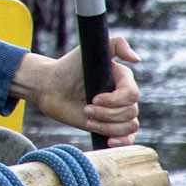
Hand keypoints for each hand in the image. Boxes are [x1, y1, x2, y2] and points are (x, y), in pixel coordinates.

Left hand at [10, 36, 141, 143]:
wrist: (49, 86)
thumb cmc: (67, 67)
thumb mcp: (87, 50)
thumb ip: (114, 44)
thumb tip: (136, 59)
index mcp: (122, 79)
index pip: (132, 94)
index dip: (114, 100)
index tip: (93, 98)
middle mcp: (122, 96)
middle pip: (130, 112)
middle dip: (106, 114)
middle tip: (85, 109)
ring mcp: (116, 111)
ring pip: (130, 126)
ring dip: (108, 126)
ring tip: (87, 119)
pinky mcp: (109, 125)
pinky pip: (128, 137)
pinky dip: (122, 141)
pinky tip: (109, 141)